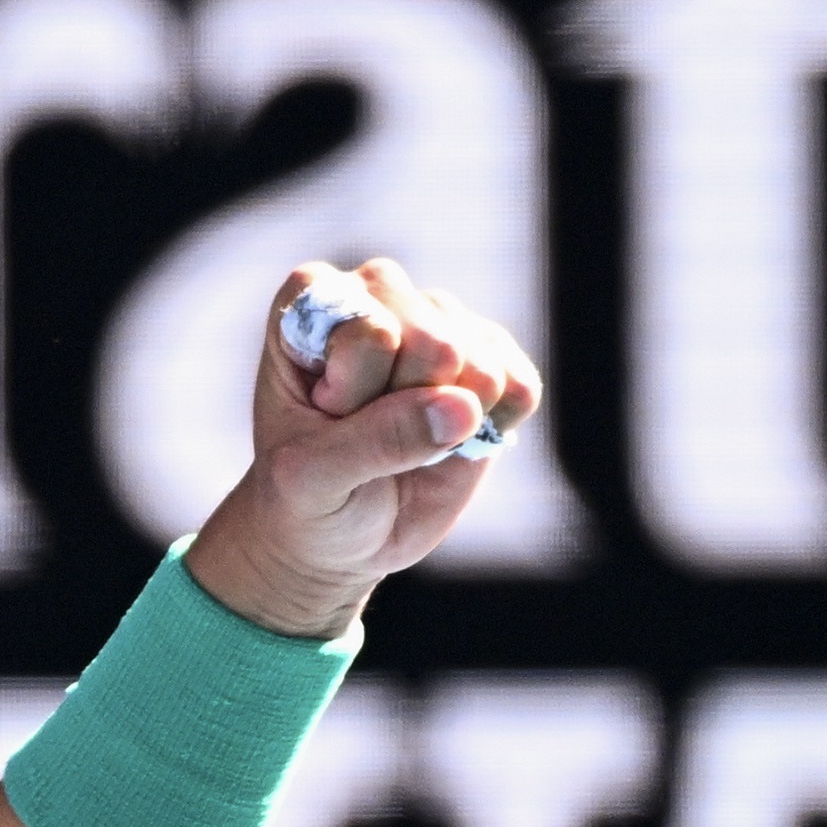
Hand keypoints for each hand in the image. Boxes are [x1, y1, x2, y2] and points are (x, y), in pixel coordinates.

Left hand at [181, 255, 540, 637]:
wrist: (340, 532)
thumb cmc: (306, 494)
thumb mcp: (313, 478)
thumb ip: (376, 439)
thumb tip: (464, 406)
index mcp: (313, 298)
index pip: (366, 332)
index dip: (352, 392)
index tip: (324, 413)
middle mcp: (382, 293)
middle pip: (435, 345)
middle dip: (404, 410)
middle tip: (366, 433)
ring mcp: (442, 320)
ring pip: (480, 366)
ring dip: (446, 425)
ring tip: (404, 437)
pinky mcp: (493, 356)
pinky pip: (521, 388)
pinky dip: (492, 430)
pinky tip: (451, 441)